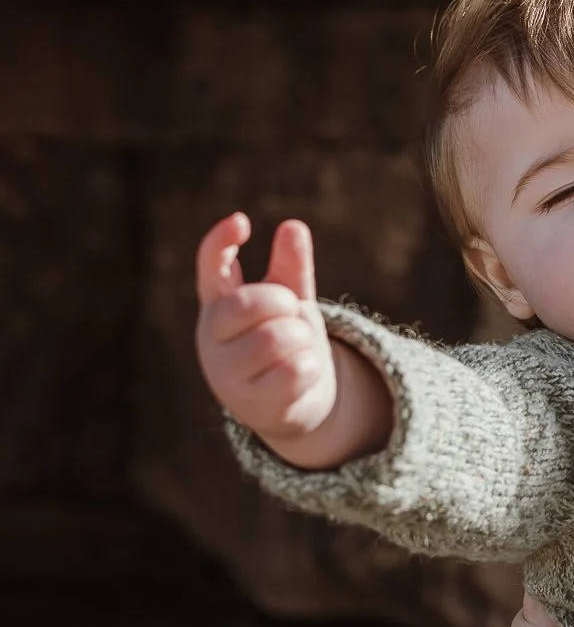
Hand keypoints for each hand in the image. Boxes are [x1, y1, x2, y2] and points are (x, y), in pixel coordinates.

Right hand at [195, 212, 390, 467]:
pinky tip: (304, 372)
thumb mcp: (289, 302)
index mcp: (218, 306)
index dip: (220, 243)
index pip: (210, 268)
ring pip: (274, 339)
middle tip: (292, 315)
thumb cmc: (285, 342)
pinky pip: (293, 372)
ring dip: (300, 339)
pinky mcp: (252, 404)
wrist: (293, 404)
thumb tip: (293, 226)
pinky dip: (310, 368)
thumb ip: (290, 268)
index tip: (242, 221)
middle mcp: (212, 339)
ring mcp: (228, 374)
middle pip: (250, 304)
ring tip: (298, 347)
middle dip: (283, 304)